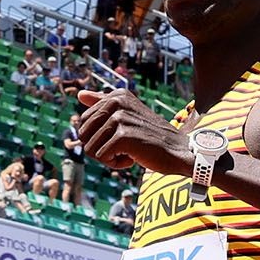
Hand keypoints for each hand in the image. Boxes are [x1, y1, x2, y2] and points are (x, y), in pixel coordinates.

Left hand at [70, 89, 187, 175]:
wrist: (179, 151)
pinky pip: (102, 158)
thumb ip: (103, 104)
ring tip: (130, 152)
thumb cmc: (153, 137)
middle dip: (100, 147)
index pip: (84, 121)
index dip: (99, 137)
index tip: (122, 136)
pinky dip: (116, 164)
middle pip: (83, 135)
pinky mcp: (123, 136)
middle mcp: (116, 103)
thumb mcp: (128, 115)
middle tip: (124, 146)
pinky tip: (134, 159)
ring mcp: (119, 118)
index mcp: (116, 96)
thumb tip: (79, 95)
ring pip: (90, 149)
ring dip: (109, 157)